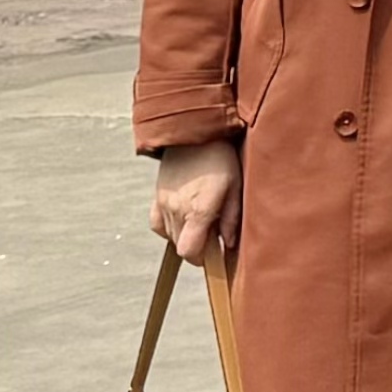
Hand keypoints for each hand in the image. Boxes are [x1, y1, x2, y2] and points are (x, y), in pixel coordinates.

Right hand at [150, 139, 240, 265]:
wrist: (194, 132)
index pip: (190, 252)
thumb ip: (231, 219)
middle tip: (213, 233)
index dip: (203, 259)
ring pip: (170, 237)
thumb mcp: (235, 187)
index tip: (215, 253)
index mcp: (197, 210)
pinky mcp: (156, 196)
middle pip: (181, 247)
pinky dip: (168, 227)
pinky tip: (182, 218)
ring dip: (185, 236)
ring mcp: (163, 203)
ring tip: (200, 221)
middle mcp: (176, 209)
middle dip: (198, 247)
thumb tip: (228, 244)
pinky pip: (157, 224)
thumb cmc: (221, 158)